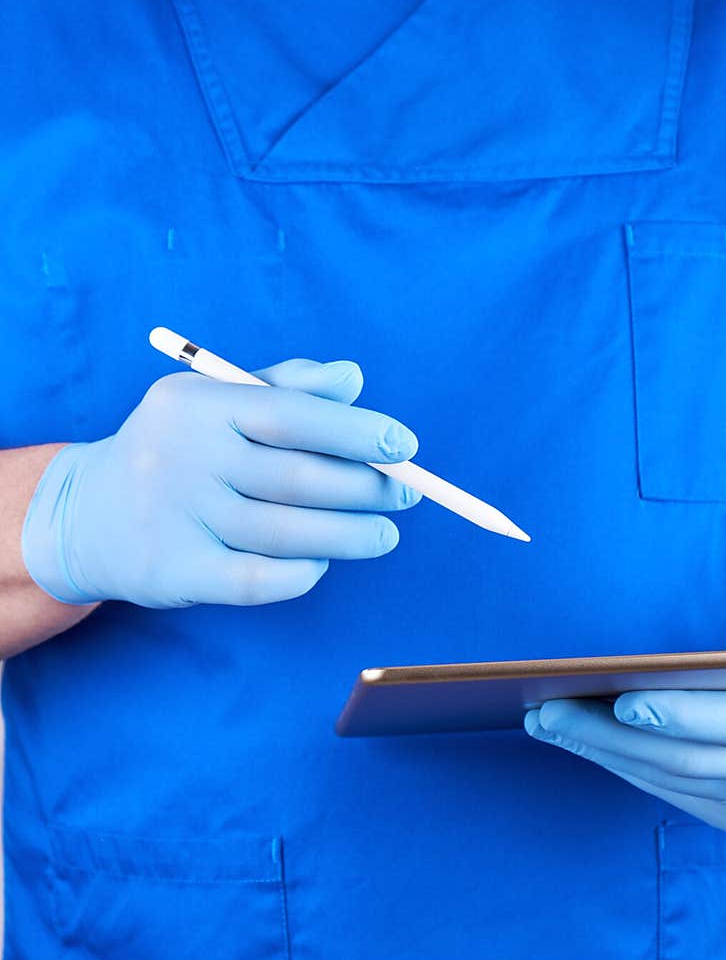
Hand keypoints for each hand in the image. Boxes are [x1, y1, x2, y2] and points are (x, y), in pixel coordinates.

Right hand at [21, 358, 419, 607]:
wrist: (85, 514)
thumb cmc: (174, 450)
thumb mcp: (215, 402)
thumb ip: (285, 386)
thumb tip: (353, 378)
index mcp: (201, 405)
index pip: (293, 415)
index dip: (358, 432)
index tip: (405, 447)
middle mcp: (186, 457)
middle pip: (298, 478)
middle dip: (367, 489)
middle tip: (405, 496)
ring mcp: (178, 517)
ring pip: (286, 533)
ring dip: (350, 537)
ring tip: (384, 536)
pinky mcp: (174, 572)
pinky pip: (256, 581)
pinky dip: (301, 575)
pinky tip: (323, 564)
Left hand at [524, 596, 725, 835]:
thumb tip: (681, 668)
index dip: (676, 714)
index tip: (620, 698)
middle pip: (685, 757)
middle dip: (608, 735)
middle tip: (549, 711)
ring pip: (671, 780)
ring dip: (602, 753)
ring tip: (548, 724)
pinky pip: (673, 792)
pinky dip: (625, 767)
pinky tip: (583, 742)